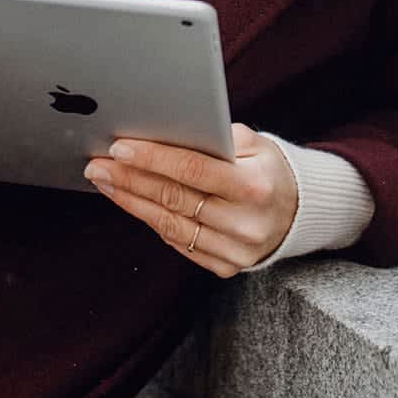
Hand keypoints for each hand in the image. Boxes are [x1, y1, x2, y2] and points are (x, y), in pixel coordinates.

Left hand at [84, 124, 296, 277]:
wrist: (299, 213)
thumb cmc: (268, 169)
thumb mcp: (254, 144)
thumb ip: (215, 138)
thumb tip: (163, 130)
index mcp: (254, 186)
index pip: (192, 170)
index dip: (152, 159)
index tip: (119, 147)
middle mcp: (245, 223)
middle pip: (174, 198)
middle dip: (130, 179)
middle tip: (98, 164)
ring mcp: (235, 250)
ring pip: (170, 224)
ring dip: (131, 201)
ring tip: (105, 181)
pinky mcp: (225, 267)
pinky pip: (178, 243)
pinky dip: (151, 220)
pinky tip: (131, 202)